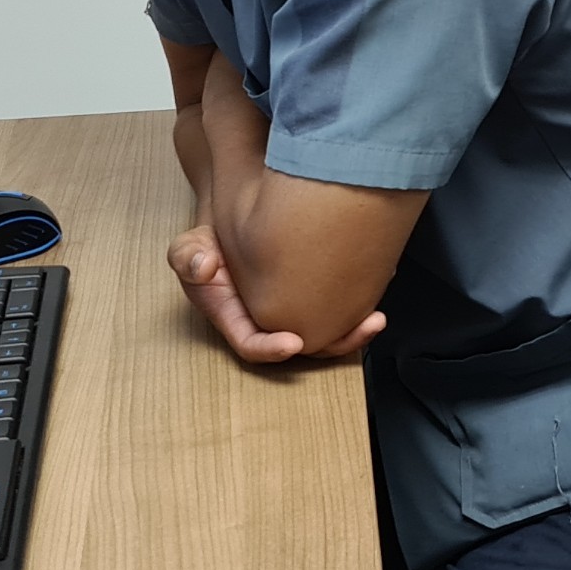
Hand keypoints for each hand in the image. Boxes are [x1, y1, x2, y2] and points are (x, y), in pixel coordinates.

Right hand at [169, 224, 386, 363]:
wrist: (234, 221)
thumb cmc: (210, 242)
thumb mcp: (190, 246)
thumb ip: (188, 257)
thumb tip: (204, 267)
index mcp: (235, 318)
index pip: (252, 344)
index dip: (271, 348)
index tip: (293, 343)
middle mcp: (267, 321)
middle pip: (302, 346)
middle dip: (333, 344)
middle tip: (363, 328)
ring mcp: (292, 311)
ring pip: (326, 331)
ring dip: (353, 329)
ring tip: (377, 318)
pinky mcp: (312, 297)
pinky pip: (337, 308)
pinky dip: (359, 300)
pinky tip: (383, 281)